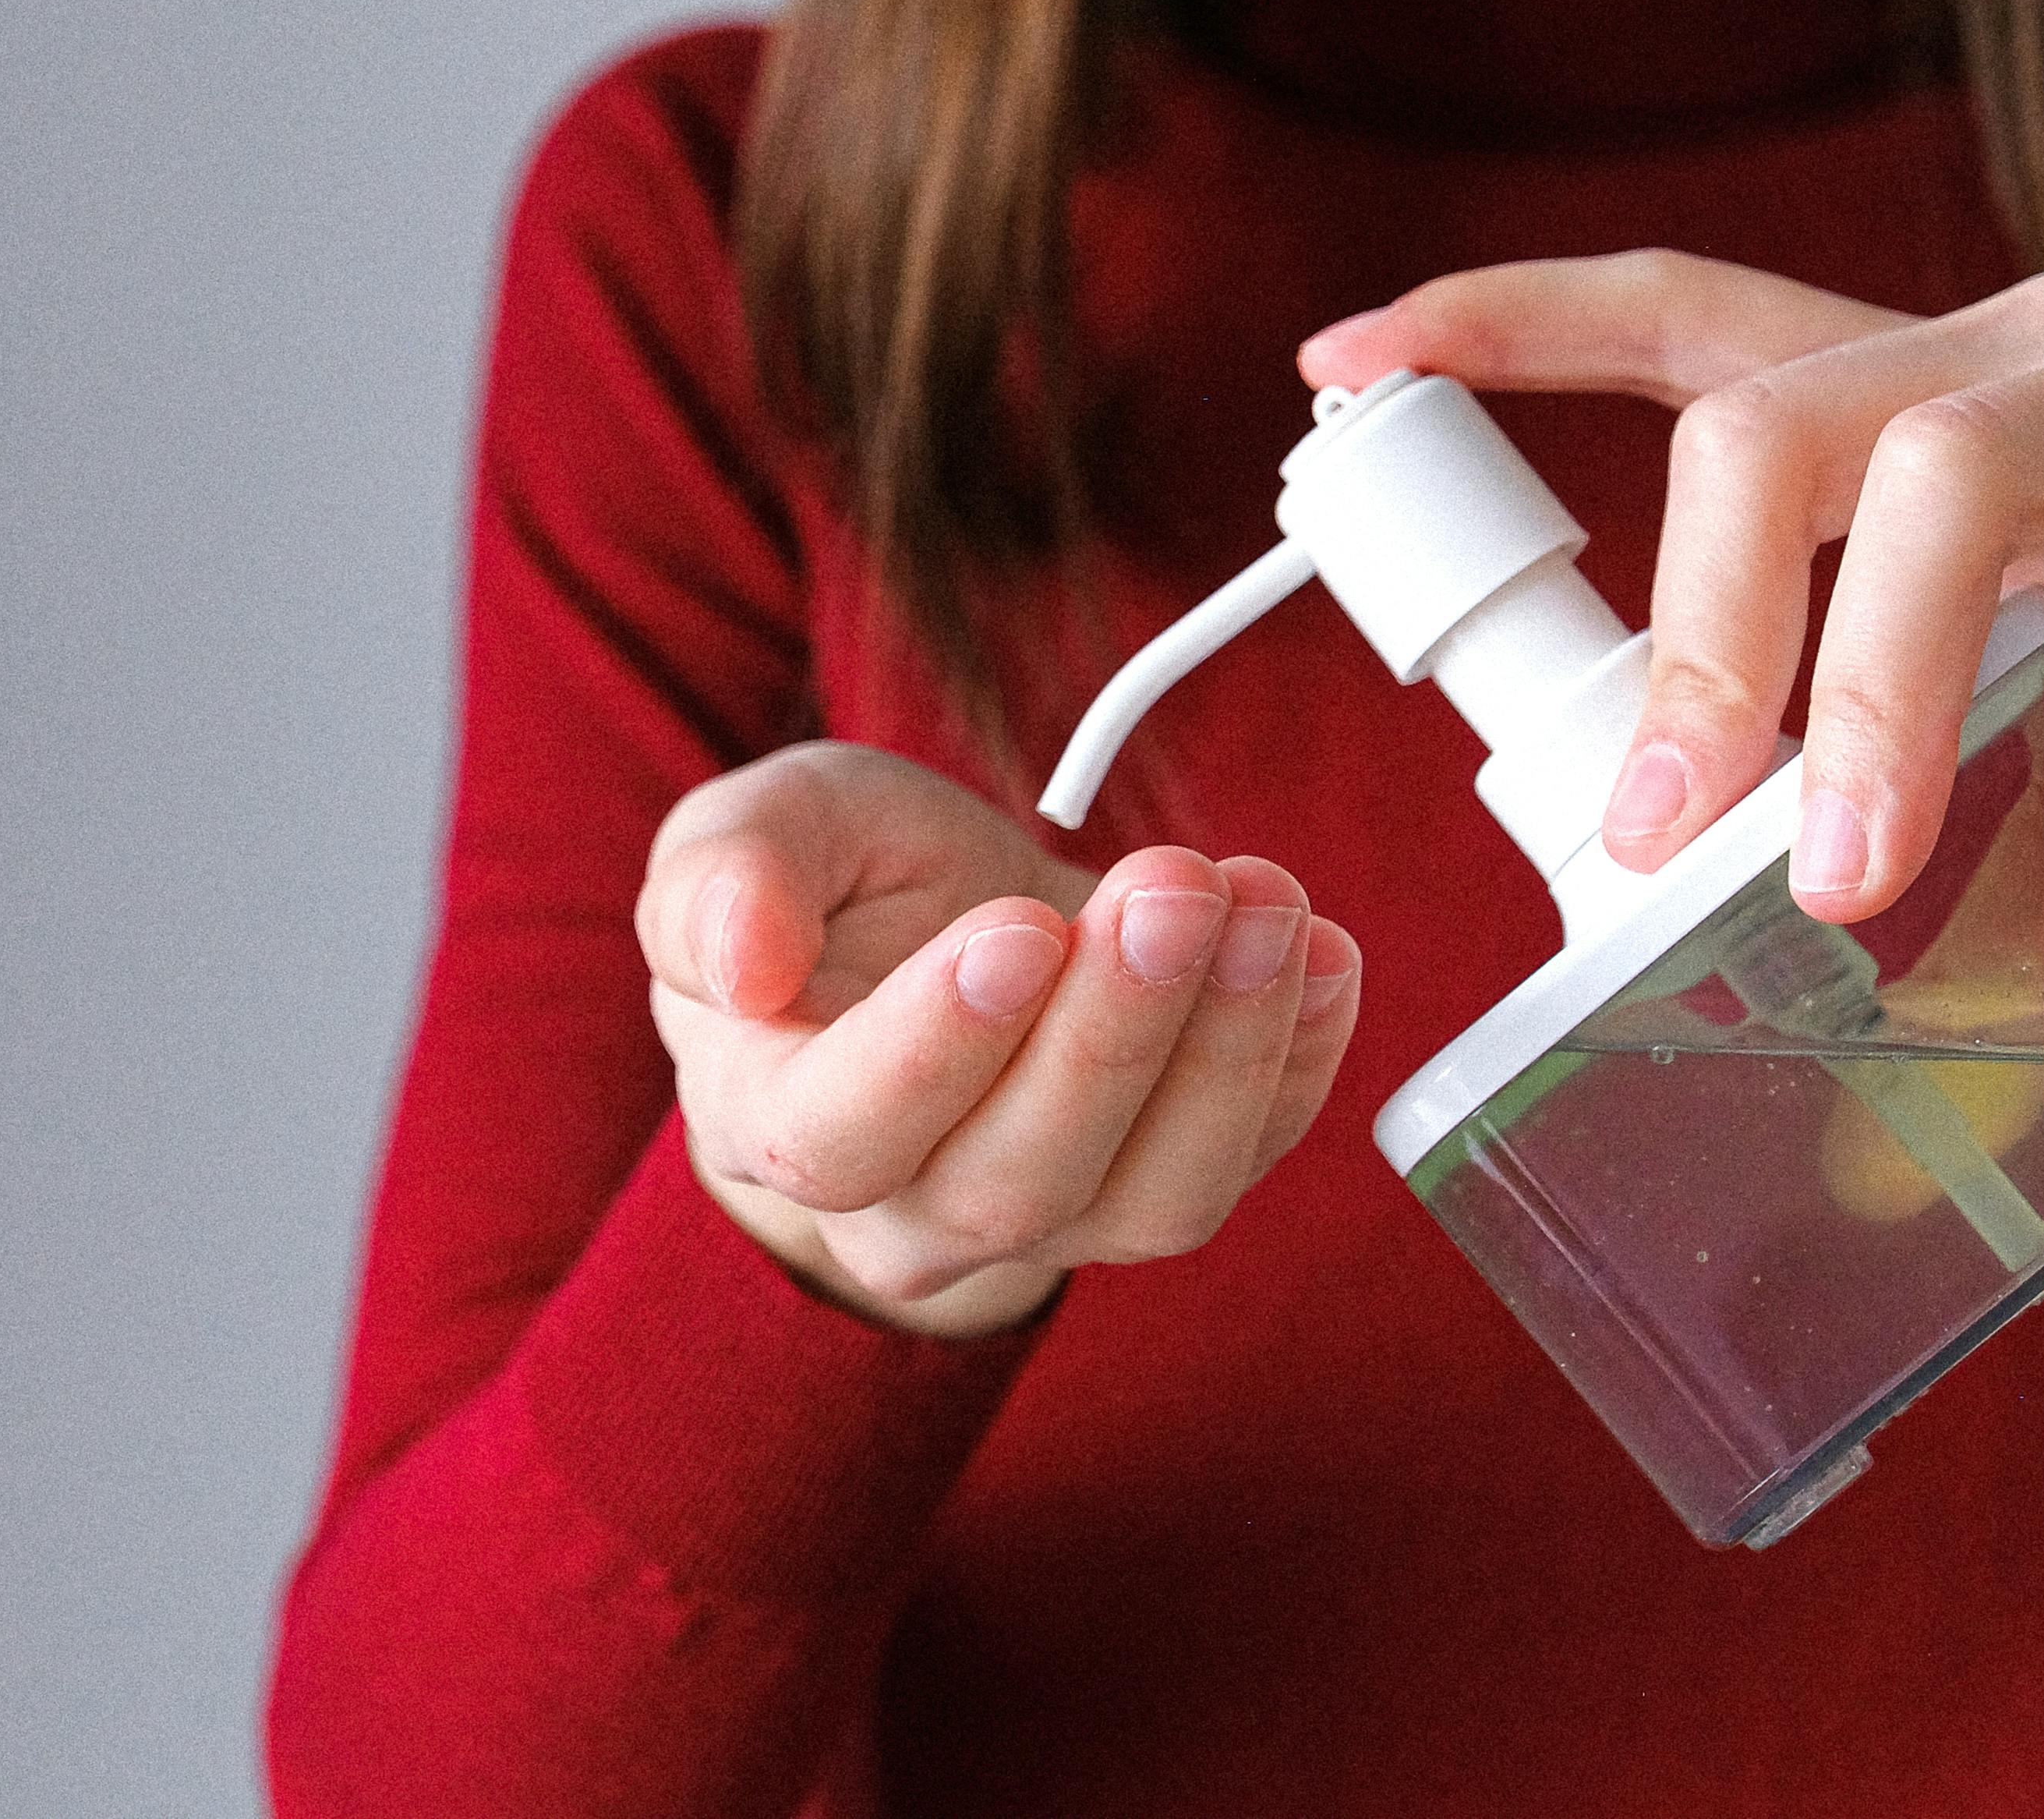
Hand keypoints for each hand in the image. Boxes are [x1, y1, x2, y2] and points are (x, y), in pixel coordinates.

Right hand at [636, 743, 1362, 1337]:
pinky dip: (1299, 1057)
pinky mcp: (1159, 1186)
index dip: (934, 1050)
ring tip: (1266, 904)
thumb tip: (738, 956)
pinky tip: (1317, 948)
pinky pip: (1246, 1161)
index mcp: (772, 1117)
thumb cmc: (833, 884)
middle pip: (1017, 1179)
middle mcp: (908, 1209)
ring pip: (1154, 1197)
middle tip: (1174, 887)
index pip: (840, 1136)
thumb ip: (726, 874)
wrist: (934, 925)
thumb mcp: (757, 826)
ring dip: (1229, 1049)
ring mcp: (1051, 1217)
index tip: (1018, 931)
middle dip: (1115, 1031)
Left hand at [1302, 254, 2043, 1065]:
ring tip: (1853, 895)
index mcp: (1933, 398)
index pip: (1688, 322)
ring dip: (1880, 701)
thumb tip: (1825, 1061)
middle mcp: (2031, 352)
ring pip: (1966, 483)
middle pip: (1778, 417)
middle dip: (1688, 620)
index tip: (1336, 363)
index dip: (1506, 327)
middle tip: (1651, 825)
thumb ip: (1958, 839)